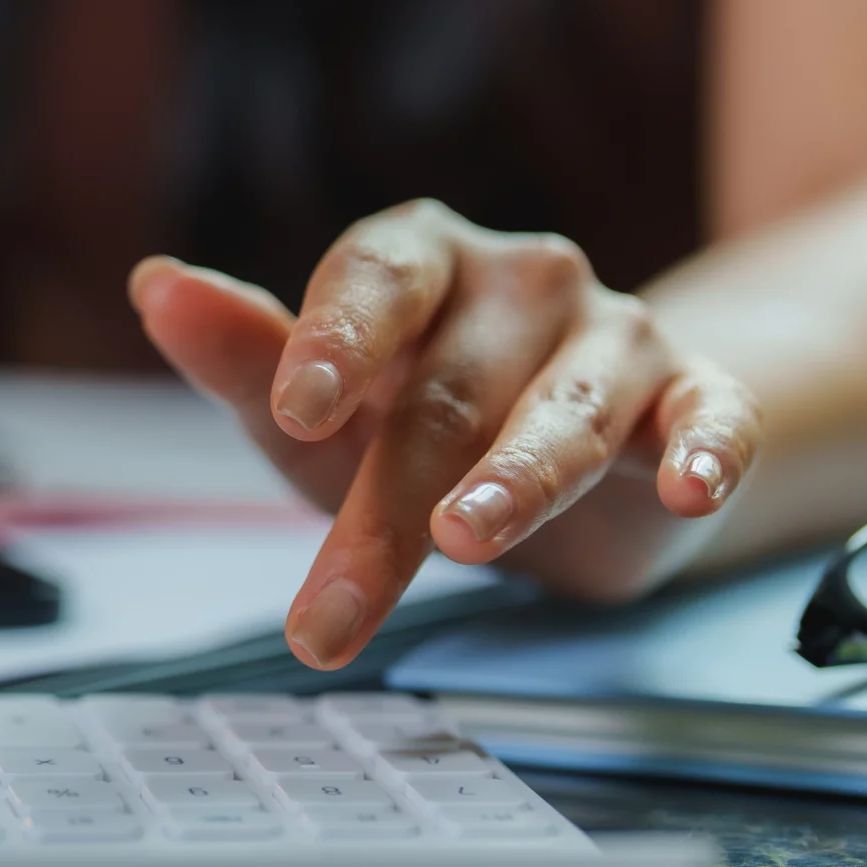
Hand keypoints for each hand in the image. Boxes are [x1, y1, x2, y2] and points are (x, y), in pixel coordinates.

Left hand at [130, 201, 760, 668]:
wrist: (571, 463)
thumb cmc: (411, 421)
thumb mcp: (313, 408)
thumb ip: (241, 358)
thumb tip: (154, 284)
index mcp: (419, 257)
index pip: (376, 276)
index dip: (336, 339)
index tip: (297, 407)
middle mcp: (521, 277)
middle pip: (448, 389)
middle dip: (384, 507)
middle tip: (330, 609)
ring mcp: (615, 335)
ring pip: (566, 407)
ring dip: (516, 478)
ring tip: (463, 538)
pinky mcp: (698, 396)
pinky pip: (712, 414)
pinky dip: (704, 449)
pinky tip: (686, 488)